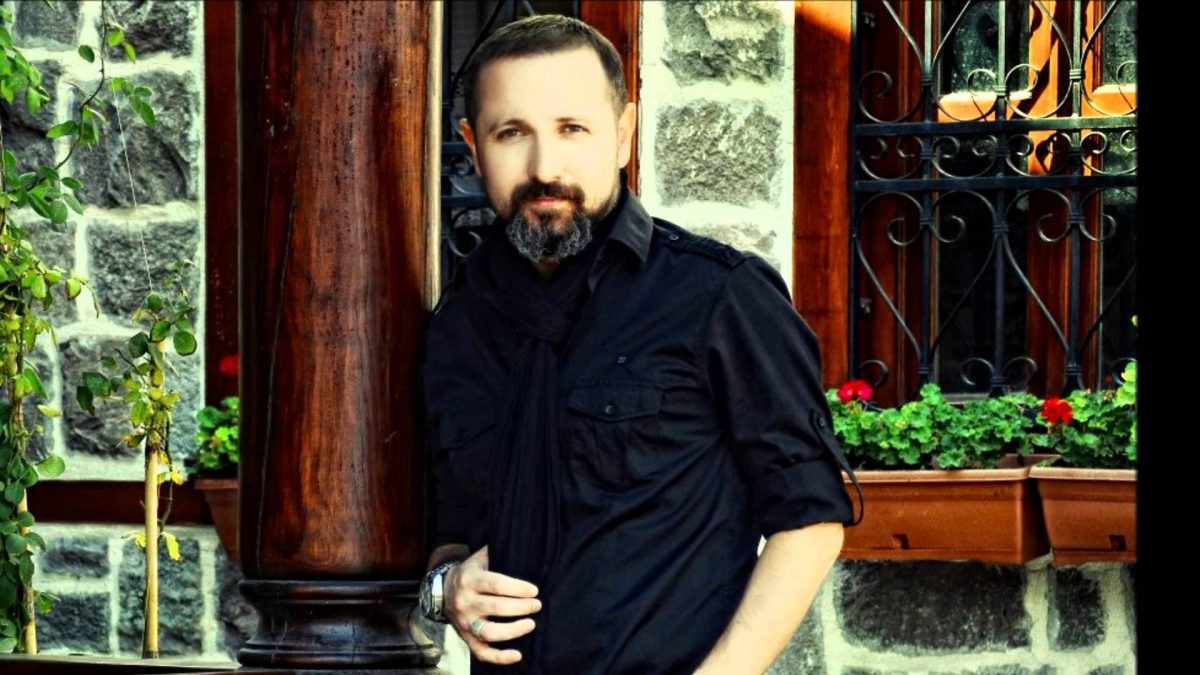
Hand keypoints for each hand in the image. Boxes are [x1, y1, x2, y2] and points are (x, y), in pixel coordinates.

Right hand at [444, 545, 541, 664]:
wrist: (441, 590)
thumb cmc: (471, 572)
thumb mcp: (480, 558)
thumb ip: (499, 553)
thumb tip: (528, 547)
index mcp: (469, 579)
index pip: (497, 584)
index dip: (518, 588)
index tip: (535, 590)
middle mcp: (464, 601)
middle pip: (496, 607)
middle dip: (521, 607)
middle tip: (538, 605)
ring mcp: (464, 622)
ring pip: (489, 632)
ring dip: (513, 631)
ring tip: (531, 624)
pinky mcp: (466, 638)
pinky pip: (482, 652)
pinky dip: (500, 657)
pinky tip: (517, 655)